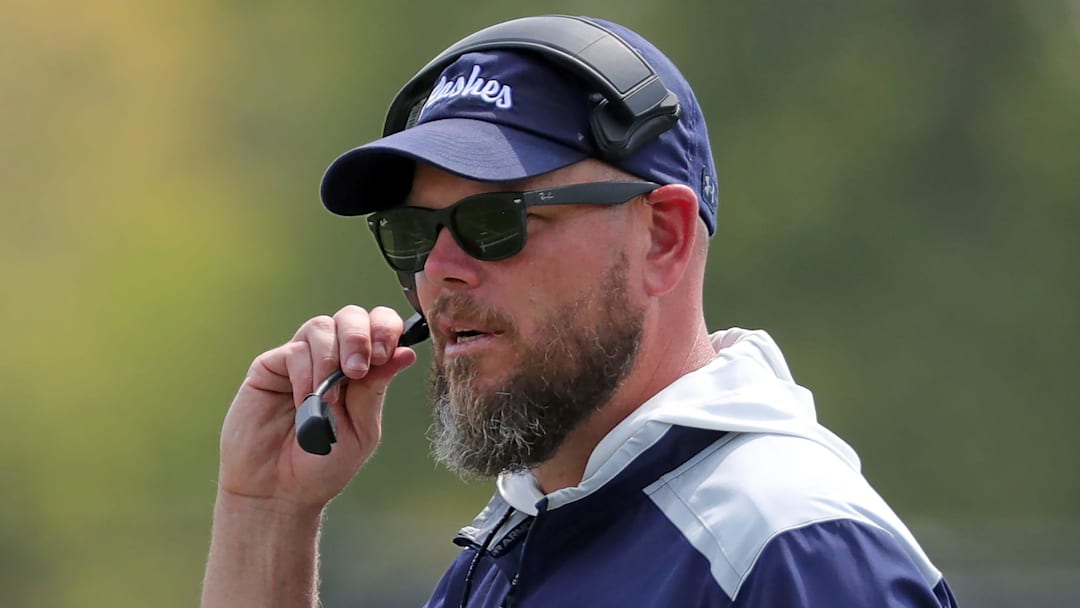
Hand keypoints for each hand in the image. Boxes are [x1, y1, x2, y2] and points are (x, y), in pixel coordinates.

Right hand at [216, 305, 416, 510]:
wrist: (279, 492)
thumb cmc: (323, 465)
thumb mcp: (361, 429)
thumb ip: (376, 389)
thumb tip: (406, 353)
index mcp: (361, 370)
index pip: (378, 328)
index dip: (386, 330)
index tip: (386, 354)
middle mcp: (332, 358)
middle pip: (351, 316)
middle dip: (360, 336)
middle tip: (358, 369)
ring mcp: (300, 360)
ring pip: (321, 327)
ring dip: (331, 358)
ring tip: (329, 397)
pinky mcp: (270, 367)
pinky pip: (294, 350)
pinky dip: (305, 373)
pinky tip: (306, 402)